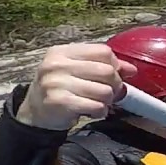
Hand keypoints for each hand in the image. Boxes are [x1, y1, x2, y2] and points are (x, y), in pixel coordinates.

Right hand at [15, 44, 137, 130]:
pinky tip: (91, 111)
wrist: (34, 113)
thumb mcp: (77, 71)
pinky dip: (100, 111)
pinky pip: (96, 106)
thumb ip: (104, 66)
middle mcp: (56, 65)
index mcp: (62, 52)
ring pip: (105, 91)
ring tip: (97, 102)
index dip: (115, 65)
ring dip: (107, 101)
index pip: (103, 51)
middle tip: (108, 93)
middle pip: (107, 71)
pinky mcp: (59, 102)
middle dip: (114, 85)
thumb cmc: (60, 89)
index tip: (113, 75)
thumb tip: (131, 70)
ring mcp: (56, 83)